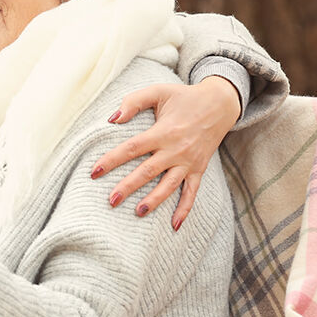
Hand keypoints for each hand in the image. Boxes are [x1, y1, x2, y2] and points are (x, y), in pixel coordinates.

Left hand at [91, 76, 240, 229]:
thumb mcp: (159, 91)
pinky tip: (174, 225)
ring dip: (154, 201)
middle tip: (111, 200)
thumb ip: (133, 102)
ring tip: (137, 213)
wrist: (220, 103)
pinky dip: (184, 209)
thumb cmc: (184, 97)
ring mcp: (188, 161)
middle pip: (147, 171)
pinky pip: (192, 192)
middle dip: (128, 187)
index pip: (132, 148)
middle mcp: (175, 149)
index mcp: (162, 131)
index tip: (95, 171)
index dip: (112, 160)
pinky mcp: (199, 169)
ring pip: (168, 185)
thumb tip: (112, 118)